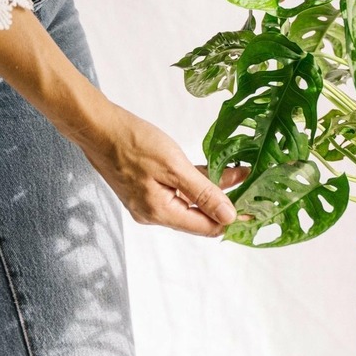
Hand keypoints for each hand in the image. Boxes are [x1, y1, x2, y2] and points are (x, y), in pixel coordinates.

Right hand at [78, 99, 242, 236]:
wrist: (99, 128)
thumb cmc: (133, 143)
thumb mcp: (174, 167)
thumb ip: (202, 193)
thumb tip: (228, 216)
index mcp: (160, 213)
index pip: (206, 227)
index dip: (232, 218)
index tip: (256, 207)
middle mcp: (154, 213)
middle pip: (199, 216)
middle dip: (226, 203)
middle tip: (253, 188)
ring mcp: (149, 201)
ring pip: (190, 201)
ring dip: (214, 189)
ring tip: (240, 174)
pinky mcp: (147, 187)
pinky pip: (179, 190)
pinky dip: (198, 181)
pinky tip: (215, 169)